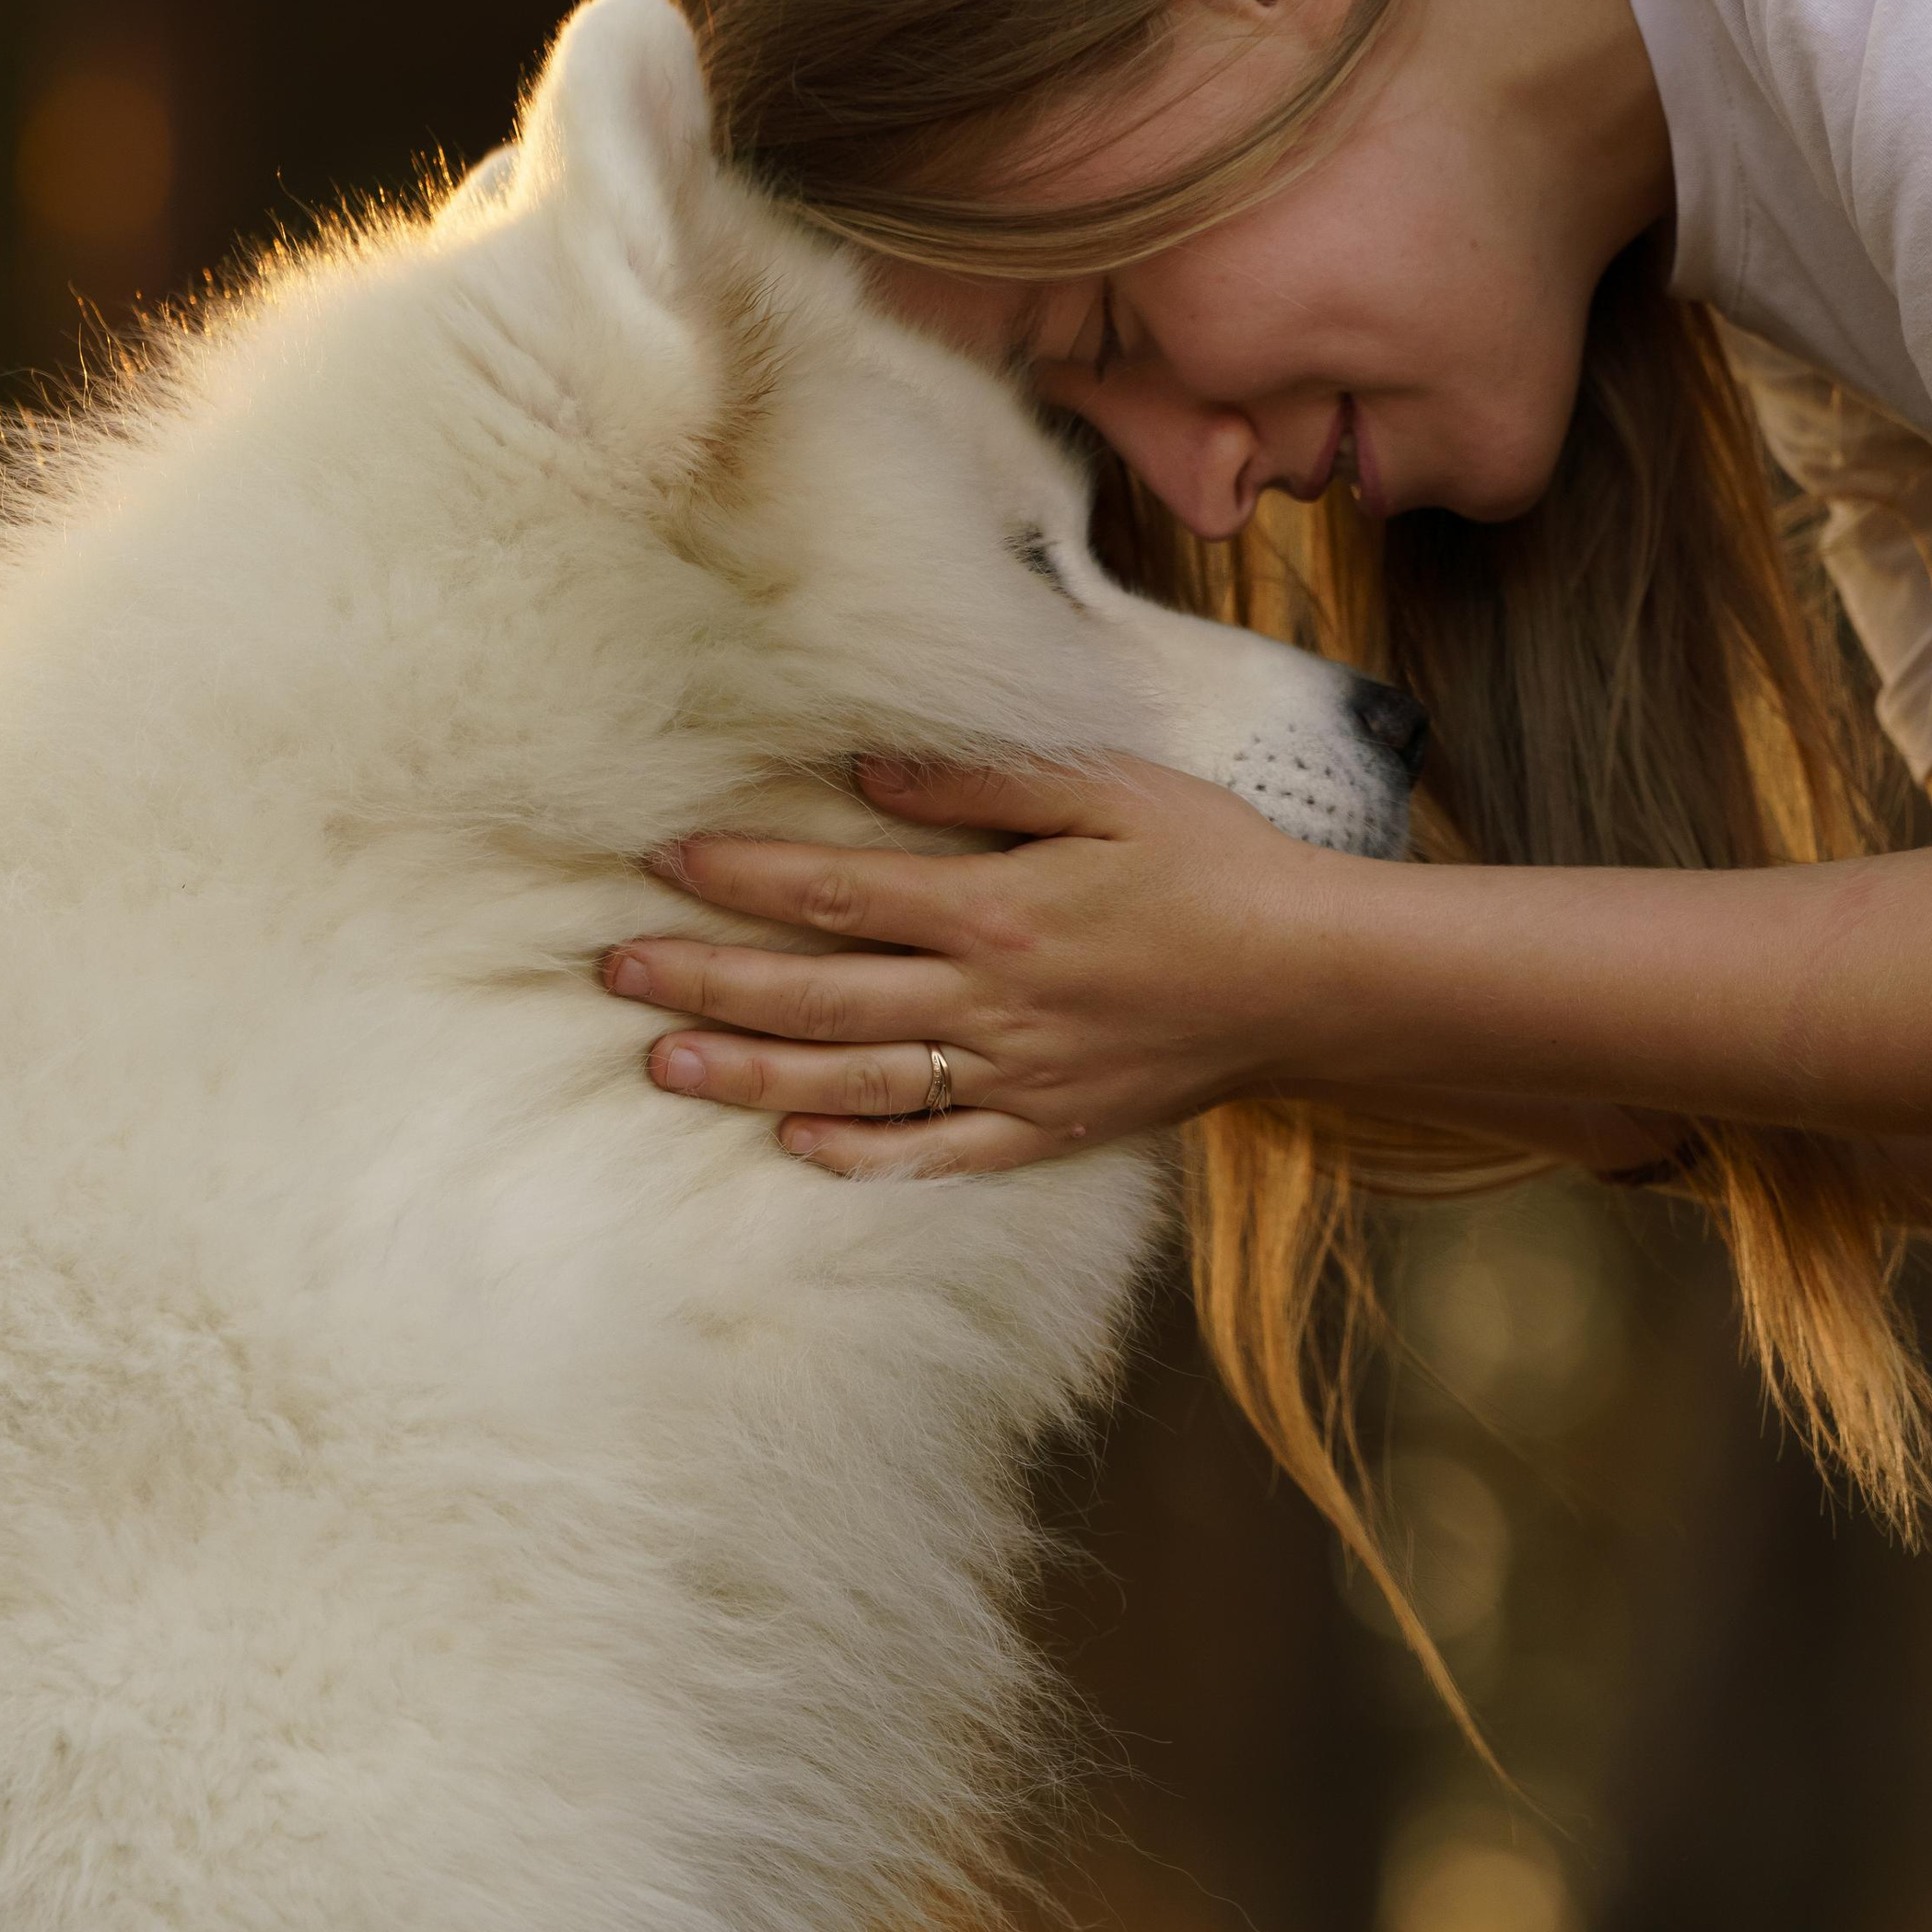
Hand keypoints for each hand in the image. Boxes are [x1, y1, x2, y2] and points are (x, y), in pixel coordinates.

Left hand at [601, 755, 1336, 1175]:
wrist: (1316, 980)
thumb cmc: (1218, 864)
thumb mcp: (1108, 791)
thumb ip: (981, 786)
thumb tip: (863, 778)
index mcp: (996, 907)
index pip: (835, 892)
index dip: (741, 875)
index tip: (662, 862)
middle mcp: (990, 1001)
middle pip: (817, 995)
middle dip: (706, 981)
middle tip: (615, 970)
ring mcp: (1016, 1075)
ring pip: (855, 1082)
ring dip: (751, 1074)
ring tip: (664, 1064)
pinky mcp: (1051, 1125)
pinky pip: (938, 1153)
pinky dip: (862, 1153)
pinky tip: (795, 1145)